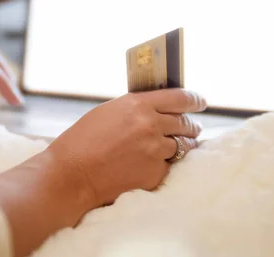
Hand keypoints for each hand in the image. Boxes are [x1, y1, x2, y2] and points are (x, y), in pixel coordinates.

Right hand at [47, 88, 206, 206]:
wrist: (72, 174)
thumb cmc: (82, 141)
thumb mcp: (108, 112)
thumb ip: (135, 108)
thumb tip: (157, 109)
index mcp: (138, 104)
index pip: (180, 98)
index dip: (194, 99)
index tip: (201, 101)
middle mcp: (151, 125)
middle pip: (185, 122)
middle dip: (191, 125)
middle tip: (193, 127)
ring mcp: (154, 150)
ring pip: (183, 146)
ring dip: (182, 145)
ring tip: (178, 146)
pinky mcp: (155, 173)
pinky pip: (169, 166)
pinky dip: (165, 164)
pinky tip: (155, 165)